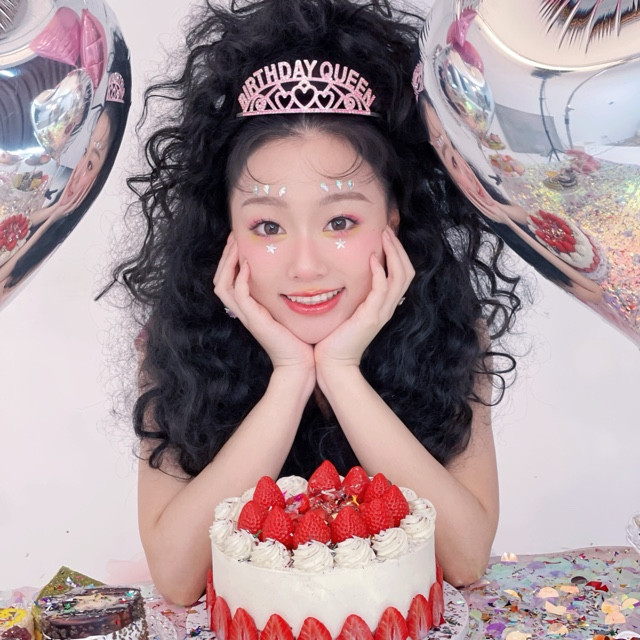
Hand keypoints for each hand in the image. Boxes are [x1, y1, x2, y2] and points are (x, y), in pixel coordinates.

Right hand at [213, 233, 314, 373]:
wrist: (301, 365)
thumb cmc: (301, 341)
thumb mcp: (290, 312)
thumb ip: (287, 296)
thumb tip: (299, 278)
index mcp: (250, 309)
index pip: (229, 280)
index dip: (230, 260)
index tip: (240, 241)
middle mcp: (244, 311)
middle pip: (220, 279)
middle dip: (225, 256)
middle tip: (233, 236)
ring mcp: (247, 316)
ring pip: (223, 284)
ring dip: (227, 262)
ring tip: (235, 243)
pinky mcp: (254, 320)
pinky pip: (239, 294)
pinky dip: (240, 277)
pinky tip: (247, 263)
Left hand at [314, 226, 413, 372]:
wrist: (333, 364)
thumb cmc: (334, 339)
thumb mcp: (348, 312)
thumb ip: (353, 297)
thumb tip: (345, 278)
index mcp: (383, 306)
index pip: (401, 275)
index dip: (398, 254)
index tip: (386, 236)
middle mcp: (386, 308)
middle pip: (407, 272)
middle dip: (399, 248)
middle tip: (388, 229)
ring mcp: (381, 313)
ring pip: (401, 277)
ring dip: (394, 253)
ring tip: (385, 236)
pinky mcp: (371, 317)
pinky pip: (382, 290)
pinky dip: (380, 272)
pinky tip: (372, 259)